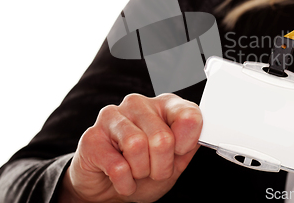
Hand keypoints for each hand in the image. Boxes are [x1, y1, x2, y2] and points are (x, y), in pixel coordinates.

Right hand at [58, 93, 202, 202]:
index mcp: (164, 104)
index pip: (189, 115)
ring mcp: (112, 116)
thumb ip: (190, 144)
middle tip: (154, 170)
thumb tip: (201, 134)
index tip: (179, 152)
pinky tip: (121, 179)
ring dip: (141, 171)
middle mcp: (138, 103)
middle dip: (161, 165)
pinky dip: (124, 182)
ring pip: (137, 146)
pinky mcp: (92, 136)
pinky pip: (117, 165)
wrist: (108, 189)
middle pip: (163, 138)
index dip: (187, 142)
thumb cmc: (144, 169)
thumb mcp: (175, 160)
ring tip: (136, 171)